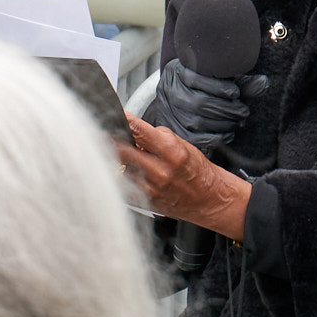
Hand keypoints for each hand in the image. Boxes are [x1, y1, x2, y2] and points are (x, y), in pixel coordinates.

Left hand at [120, 114, 250, 238]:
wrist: (209, 199)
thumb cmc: (197, 171)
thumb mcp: (181, 145)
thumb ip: (157, 137)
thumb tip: (135, 131)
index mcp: (171, 152)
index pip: (139, 131)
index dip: (123, 121)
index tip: (113, 116)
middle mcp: (159, 171)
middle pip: (122, 151)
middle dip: (113, 141)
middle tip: (107, 135)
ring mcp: (151, 188)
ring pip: (120, 169)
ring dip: (118, 160)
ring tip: (125, 155)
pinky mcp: (145, 201)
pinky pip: (125, 185)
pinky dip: (124, 176)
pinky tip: (132, 173)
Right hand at [154, 60, 262, 149]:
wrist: (178, 99)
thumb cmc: (203, 85)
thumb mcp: (217, 77)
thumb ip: (240, 81)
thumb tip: (264, 83)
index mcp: (177, 71)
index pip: (196, 78)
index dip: (219, 87)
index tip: (235, 93)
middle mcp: (169, 91)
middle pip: (199, 103)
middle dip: (227, 109)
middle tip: (244, 111)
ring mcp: (169, 113)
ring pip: (198, 122)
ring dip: (224, 124)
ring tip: (238, 122)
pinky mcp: (175, 132)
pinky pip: (195, 139)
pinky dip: (216, 138)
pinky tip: (228, 134)